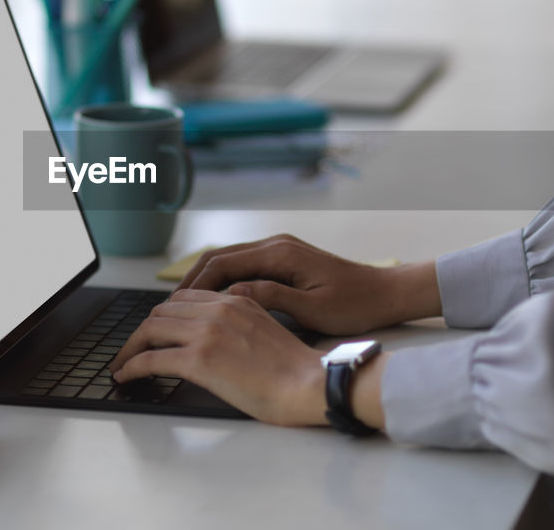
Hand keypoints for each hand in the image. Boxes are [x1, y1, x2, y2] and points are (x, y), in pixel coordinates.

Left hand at [107, 289, 327, 425]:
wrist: (309, 384)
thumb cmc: (296, 369)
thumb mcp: (267, 329)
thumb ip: (241, 322)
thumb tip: (221, 338)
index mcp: (236, 301)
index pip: (185, 299)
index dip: (163, 315)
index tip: (154, 331)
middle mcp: (218, 310)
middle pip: (162, 311)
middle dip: (142, 331)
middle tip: (132, 348)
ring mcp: (207, 333)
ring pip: (151, 330)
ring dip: (130, 347)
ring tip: (122, 364)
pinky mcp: (199, 360)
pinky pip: (152, 359)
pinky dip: (132, 367)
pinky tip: (126, 376)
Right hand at [177, 234, 440, 334]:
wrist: (385, 293)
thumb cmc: (355, 305)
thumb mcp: (313, 309)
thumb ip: (271, 297)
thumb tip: (232, 294)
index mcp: (280, 254)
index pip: (223, 264)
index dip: (196, 285)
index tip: (175, 306)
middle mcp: (276, 245)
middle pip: (220, 257)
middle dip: (192, 280)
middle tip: (169, 307)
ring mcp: (280, 249)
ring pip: (230, 259)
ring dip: (205, 279)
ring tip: (184, 305)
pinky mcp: (284, 259)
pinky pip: (244, 264)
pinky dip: (223, 279)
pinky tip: (214, 300)